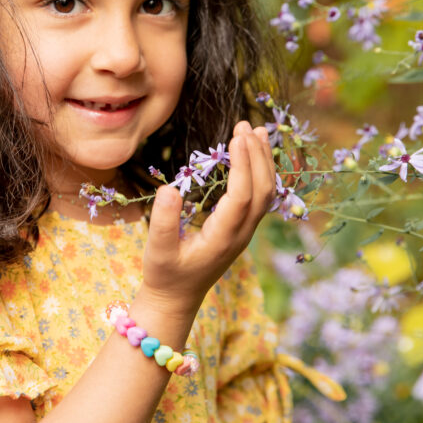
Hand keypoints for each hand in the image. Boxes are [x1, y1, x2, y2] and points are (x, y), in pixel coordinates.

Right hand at [140, 122, 274, 316]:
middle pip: (262, 190)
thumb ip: (162, 221)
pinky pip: (259, 196)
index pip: (242, 196)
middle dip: (257, 155)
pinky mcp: (242, 228)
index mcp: (223, 237)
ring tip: (256, 131)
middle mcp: (241, 233)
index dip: (243, 164)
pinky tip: (254, 154)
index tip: (237, 136)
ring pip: (266, 192)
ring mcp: (245, 231)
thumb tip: (169, 189)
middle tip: (245, 125)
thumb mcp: (156, 250)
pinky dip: (261, 171)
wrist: (177, 297)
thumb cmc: (165, 273)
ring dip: (264, 161)